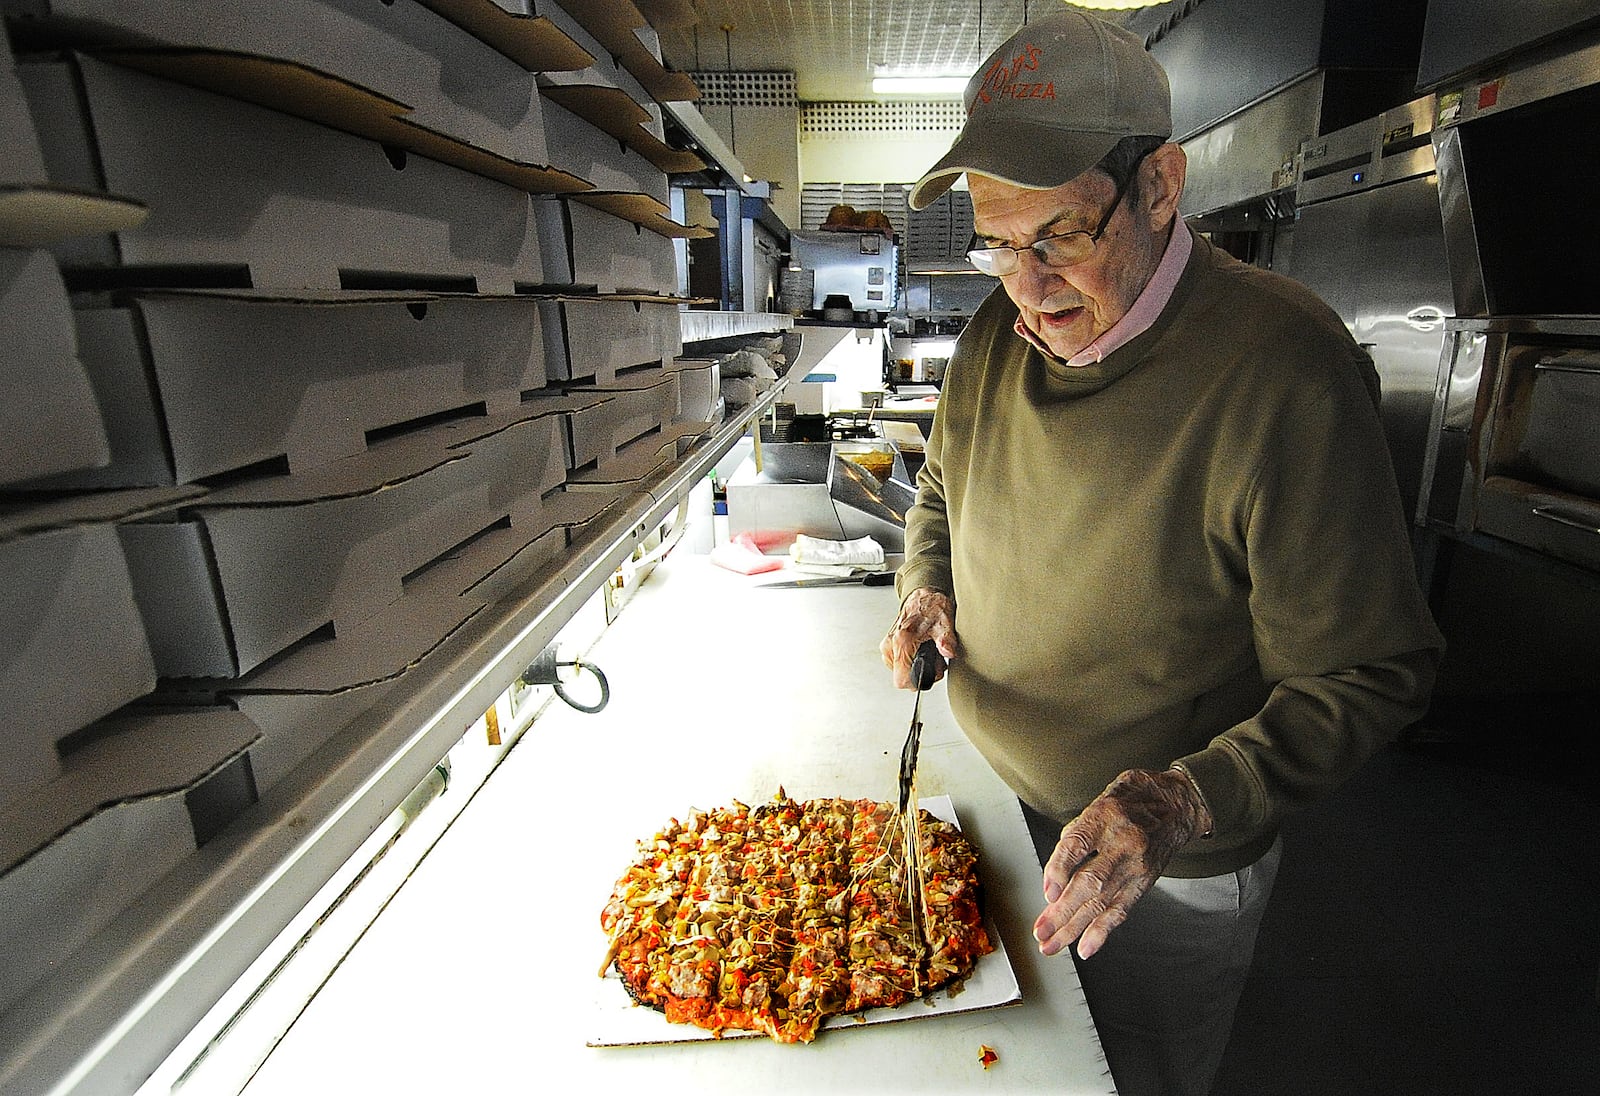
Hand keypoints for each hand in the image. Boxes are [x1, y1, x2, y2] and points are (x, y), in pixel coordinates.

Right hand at [879, 586, 958, 688]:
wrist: (922, 596)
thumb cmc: (932, 607)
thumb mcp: (945, 623)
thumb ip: (946, 639)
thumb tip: (948, 652)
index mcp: (902, 640)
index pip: (902, 680)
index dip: (918, 681)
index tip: (930, 672)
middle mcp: (890, 644)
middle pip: (901, 677)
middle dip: (919, 672)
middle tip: (933, 658)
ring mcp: (887, 645)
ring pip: (899, 671)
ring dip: (914, 666)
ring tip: (926, 651)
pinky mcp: (887, 645)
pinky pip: (897, 664)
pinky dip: (909, 660)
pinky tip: (918, 649)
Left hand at [1033, 768, 1212, 959]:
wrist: (1177, 804)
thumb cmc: (1132, 799)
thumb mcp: (1100, 801)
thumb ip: (1076, 835)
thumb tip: (1054, 876)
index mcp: (1106, 815)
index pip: (1077, 845)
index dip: (1058, 871)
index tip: (1047, 894)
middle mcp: (1123, 841)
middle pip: (1089, 882)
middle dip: (1061, 912)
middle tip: (1040, 932)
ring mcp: (1136, 864)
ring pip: (1102, 902)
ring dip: (1074, 928)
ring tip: (1053, 944)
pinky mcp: (1145, 881)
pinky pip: (1122, 909)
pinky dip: (1102, 931)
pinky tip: (1086, 947)